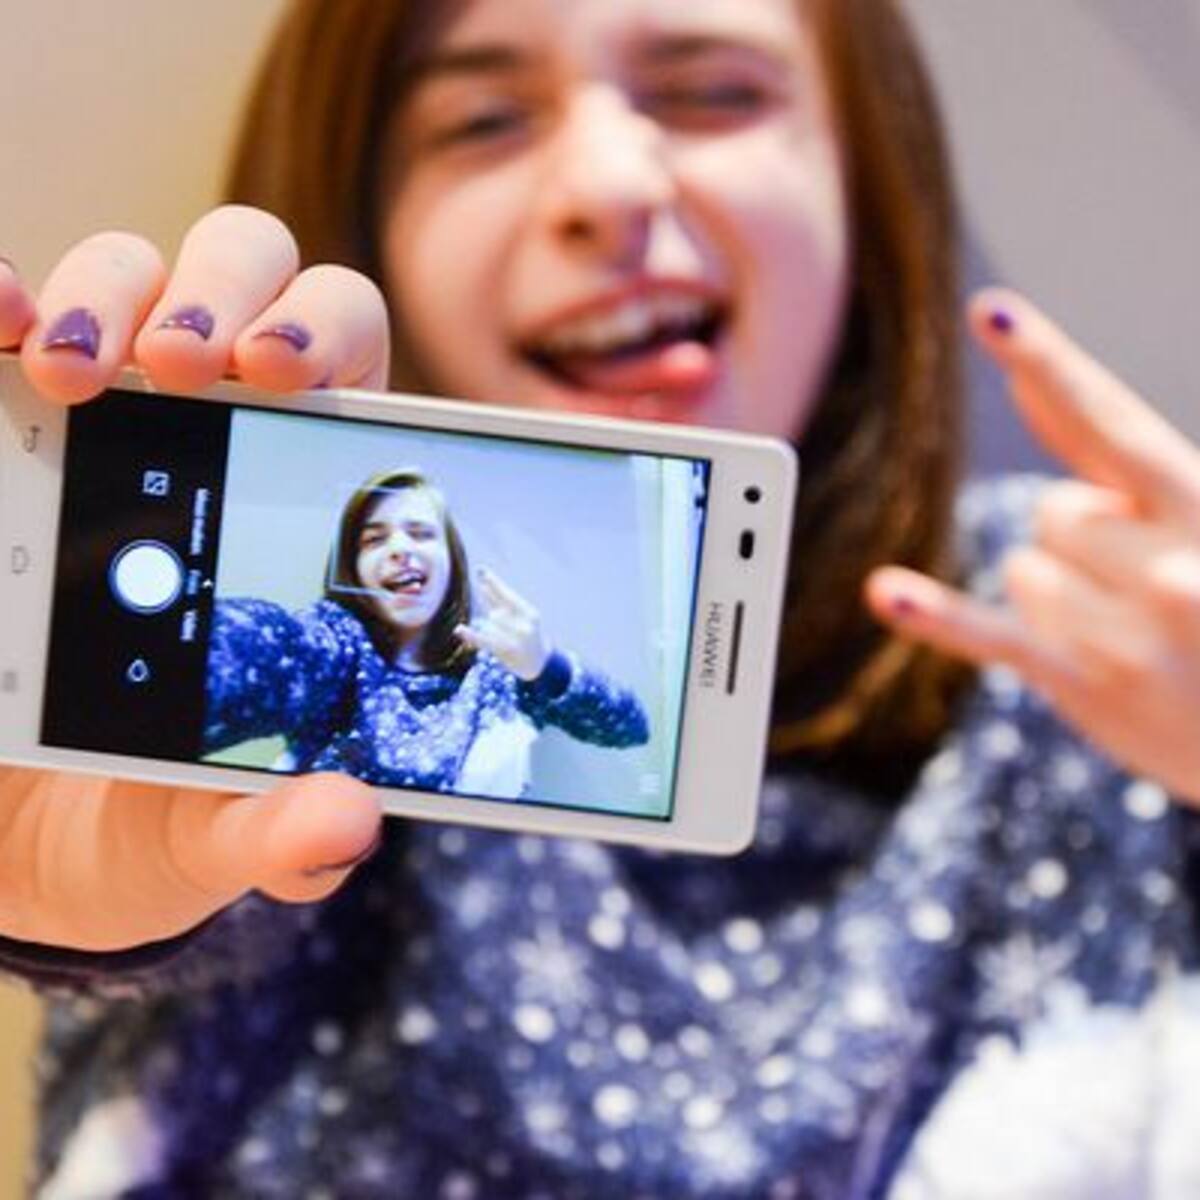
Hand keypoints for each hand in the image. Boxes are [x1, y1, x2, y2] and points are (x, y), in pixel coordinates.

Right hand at [0, 207, 392, 949]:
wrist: (18, 835)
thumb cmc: (134, 815)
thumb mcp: (204, 832)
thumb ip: (275, 834)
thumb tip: (347, 825)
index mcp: (293, 503)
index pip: (343, 363)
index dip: (323, 336)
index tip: (282, 378)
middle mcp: (208, 433)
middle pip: (248, 281)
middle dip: (223, 296)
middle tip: (189, 371)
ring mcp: (97, 415)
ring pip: (125, 274)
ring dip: (105, 291)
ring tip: (69, 372)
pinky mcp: (2, 422)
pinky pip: (4, 315)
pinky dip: (0, 295)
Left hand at [455, 566, 550, 680]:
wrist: (539, 664)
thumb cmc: (527, 637)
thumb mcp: (519, 618)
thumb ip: (500, 604)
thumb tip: (483, 585)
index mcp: (529, 613)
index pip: (507, 596)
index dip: (493, 583)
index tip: (481, 570)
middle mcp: (524, 624)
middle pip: (495, 613)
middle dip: (494, 618)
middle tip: (508, 631)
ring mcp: (516, 638)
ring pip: (489, 626)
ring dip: (492, 632)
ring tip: (507, 641)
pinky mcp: (506, 650)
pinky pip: (484, 640)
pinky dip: (471, 635)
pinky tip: (459, 629)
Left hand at [866, 289, 1199, 804]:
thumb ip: (1117, 457)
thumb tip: (1032, 380)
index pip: (1108, 420)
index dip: (1046, 364)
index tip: (990, 313)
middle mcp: (1165, 560)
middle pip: (1053, 510)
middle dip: (1086, 542)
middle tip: (1152, 592)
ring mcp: (1123, 627)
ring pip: (1024, 570)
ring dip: (1063, 598)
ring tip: (1139, 638)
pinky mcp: (1085, 682)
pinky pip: (994, 635)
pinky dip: (937, 616)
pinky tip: (886, 593)